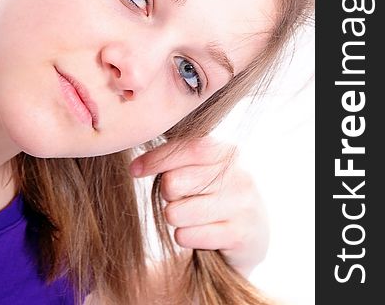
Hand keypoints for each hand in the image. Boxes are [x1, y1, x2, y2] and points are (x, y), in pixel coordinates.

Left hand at [129, 136, 268, 276]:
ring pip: (175, 212)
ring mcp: (242, 207)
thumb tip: (136, 163)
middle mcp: (240, 176)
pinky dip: (183, 236)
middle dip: (166, 194)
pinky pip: (186, 235)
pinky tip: (197, 233)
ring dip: (173, 217)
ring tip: (189, 216)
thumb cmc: (213, 194)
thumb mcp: (203, 168)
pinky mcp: (239, 236)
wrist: (250, 234)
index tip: (135, 169)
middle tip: (178, 198)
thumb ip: (178, 156)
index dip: (157, 158)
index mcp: (228, 152)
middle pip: (174, 182)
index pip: (188, 148)